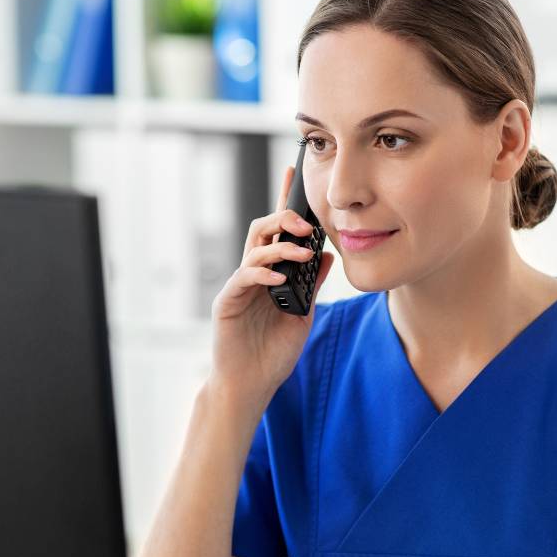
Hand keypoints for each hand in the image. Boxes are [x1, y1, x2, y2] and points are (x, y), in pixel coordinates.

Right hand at [206, 164, 333, 413]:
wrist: (251, 385)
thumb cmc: (274, 352)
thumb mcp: (303, 314)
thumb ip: (313, 285)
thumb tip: (329, 255)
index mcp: (271, 274)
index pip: (277, 231)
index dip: (284, 201)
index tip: (293, 171)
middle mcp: (252, 274)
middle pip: (262, 230)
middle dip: (283, 219)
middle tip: (307, 225)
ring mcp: (239, 287)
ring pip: (253, 249)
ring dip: (280, 246)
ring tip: (302, 253)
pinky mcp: (227, 303)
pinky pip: (243, 278)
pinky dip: (263, 274)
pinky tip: (281, 279)